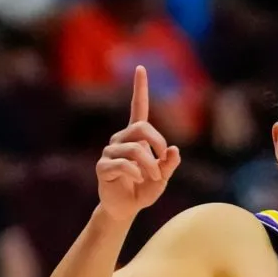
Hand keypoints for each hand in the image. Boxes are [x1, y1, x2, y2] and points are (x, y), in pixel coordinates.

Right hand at [96, 66, 180, 221]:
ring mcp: (110, 152)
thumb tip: (174, 150)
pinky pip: (123, 164)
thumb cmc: (144, 189)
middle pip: (142, 128)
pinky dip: (135, 173)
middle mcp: (121, 140)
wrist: (125, 208)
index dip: (140, 89)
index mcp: (136, 138)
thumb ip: (170, 165)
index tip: (141, 68)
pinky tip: (137, 180)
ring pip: (134, 149)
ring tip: (152, 178)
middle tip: (162, 164)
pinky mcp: (103, 167)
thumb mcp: (163, 178)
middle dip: (157, 144)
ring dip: (149, 165)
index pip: (138, 108)